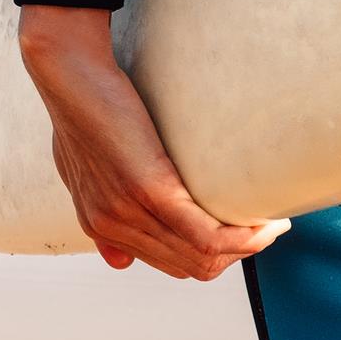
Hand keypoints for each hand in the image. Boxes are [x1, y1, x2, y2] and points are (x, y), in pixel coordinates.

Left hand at [18, 5, 288, 279]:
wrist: (68, 73)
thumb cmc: (83, 107)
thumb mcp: (83, 169)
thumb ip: (100, 210)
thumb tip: (118, 262)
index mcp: (98, 225)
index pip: (168, 263)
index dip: (209, 255)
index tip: (239, 230)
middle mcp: (110, 227)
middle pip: (189, 266)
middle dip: (234, 253)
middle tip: (263, 223)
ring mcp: (128, 212)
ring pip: (203, 257)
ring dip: (246, 244)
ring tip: (272, 222)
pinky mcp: (150, 190)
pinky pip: (206, 237)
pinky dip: (242, 236)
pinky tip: (264, 221)